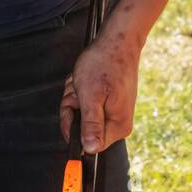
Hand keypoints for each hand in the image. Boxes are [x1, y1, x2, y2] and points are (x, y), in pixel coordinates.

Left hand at [60, 28, 141, 153]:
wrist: (117, 42)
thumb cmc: (106, 64)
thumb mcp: (92, 96)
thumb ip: (91, 125)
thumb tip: (90, 149)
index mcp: (118, 126)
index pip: (89, 144)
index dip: (74, 127)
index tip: (73, 109)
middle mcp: (117, 122)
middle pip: (82, 127)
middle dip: (73, 106)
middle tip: (78, 89)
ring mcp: (112, 110)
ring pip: (80, 112)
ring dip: (76, 95)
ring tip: (83, 80)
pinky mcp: (107, 101)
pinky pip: (84, 102)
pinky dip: (80, 89)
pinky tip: (85, 79)